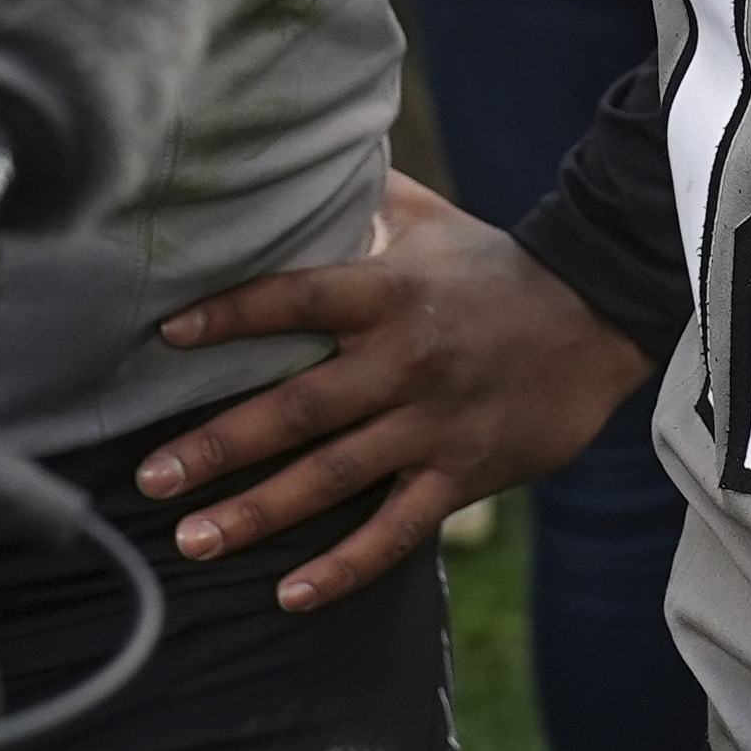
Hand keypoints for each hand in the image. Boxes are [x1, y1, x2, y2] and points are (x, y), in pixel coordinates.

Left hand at [136, 173, 652, 609]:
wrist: (599, 313)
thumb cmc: (496, 264)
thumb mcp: (430, 218)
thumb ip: (361, 195)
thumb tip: (299, 154)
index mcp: (389, 292)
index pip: (297, 301)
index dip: (232, 314)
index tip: (167, 335)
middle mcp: (405, 361)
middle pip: (300, 407)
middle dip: (221, 445)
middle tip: (151, 479)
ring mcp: (434, 424)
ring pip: (336, 476)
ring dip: (261, 512)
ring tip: (194, 541)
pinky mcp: (464, 474)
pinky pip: (398, 531)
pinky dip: (346, 567)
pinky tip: (291, 596)